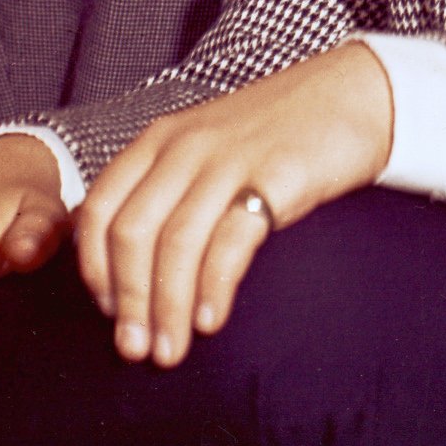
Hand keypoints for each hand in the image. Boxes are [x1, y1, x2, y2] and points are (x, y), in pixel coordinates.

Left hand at [75, 42, 395, 367]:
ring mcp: (229, 158)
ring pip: (175, 243)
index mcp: (158, 140)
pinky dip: (214, 287)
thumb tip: (130, 273)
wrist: (351, 94)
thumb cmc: (275, 135)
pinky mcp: (274, 174)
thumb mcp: (206, 149)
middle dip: (129, 301)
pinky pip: (230, 239)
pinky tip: (212, 321)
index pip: (98, 210)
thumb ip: (167, 191)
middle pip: (131, 233)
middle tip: (136, 350)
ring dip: (167, 308)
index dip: (95, 271)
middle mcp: (184, 146)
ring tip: (171, 351)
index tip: (110, 315)